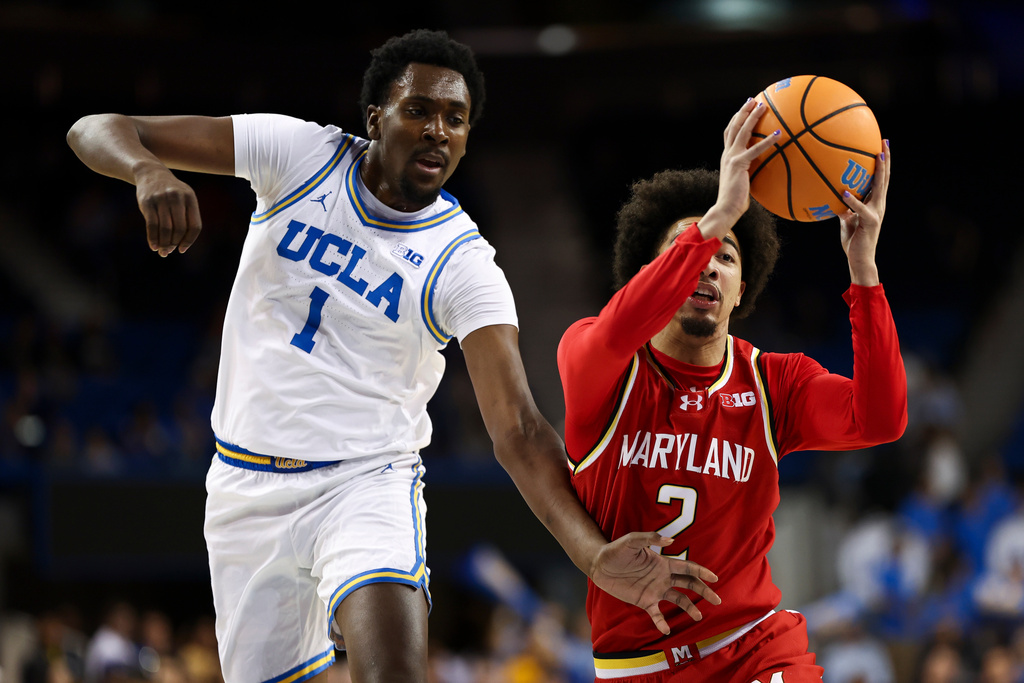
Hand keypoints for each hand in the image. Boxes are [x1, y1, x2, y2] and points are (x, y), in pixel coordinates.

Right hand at [134, 163, 202, 256]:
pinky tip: (153, 246)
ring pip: (166, 229)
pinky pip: (152, 225)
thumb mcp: (184, 198)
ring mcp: (162, 199)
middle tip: (169, 251)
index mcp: (190, 198)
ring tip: (162, 251)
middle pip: (180, 229)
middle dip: (175, 243)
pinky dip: (153, 238)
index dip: (189, 240)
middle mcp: (177, 197)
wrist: (150, 173)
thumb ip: (187, 218)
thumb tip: (183, 245)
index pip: (195, 226)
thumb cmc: (171, 192)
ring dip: (164, 244)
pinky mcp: (147, 202)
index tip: (182, 249)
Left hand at [589, 531, 720, 634]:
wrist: (599, 565)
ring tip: (698, 617)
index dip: (702, 572)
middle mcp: (662, 577)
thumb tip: (671, 541)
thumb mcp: (632, 541)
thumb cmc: (616, 550)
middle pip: (688, 584)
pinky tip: (666, 630)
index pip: (687, 567)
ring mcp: (654, 590)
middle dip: (703, 591)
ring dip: (689, 608)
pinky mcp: (644, 601)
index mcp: (663, 563)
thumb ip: (650, 538)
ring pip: (678, 600)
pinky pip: (656, 614)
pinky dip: (662, 622)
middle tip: (717, 600)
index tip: (715, 578)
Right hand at [700, 98, 779, 239]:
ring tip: (763, 106)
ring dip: (752, 117)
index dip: (736, 119)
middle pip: (734, 126)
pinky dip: (767, 140)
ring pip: (741, 131)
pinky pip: (755, 149)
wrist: (726, 208)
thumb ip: (749, 171)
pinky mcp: (739, 164)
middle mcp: (727, 153)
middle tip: (752, 100)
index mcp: (727, 156)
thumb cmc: (736, 199)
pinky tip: (779, 134)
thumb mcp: (742, 181)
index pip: (729, 132)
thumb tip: (765, 168)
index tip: (745, 108)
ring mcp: (731, 157)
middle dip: (743, 111)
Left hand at [840, 139, 889, 285]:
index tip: (880, 145)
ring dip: (880, 171)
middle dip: (886, 158)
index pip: (880, 179)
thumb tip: (834, 196)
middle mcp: (879, 204)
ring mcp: (877, 212)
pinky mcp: (870, 221)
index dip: (882, 162)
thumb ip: (843, 208)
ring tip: (877, 155)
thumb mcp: (846, 220)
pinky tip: (844, 192)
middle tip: (885, 141)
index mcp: (874, 203)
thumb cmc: (853, 241)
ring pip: (880, 187)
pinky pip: (860, 208)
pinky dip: (853, 200)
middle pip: (885, 177)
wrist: (860, 259)